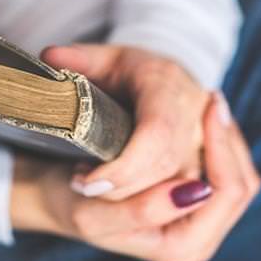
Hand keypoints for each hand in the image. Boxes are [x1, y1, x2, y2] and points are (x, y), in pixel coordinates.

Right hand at [10, 93, 260, 260]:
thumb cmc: (74, 205)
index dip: (218, 150)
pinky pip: (231, 164)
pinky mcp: (201, 195)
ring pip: (241, 172)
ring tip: (212, 104)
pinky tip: (209, 115)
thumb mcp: (93, 215)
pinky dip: (222, 139)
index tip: (204, 107)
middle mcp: (200, 238)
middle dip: (223, 140)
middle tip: (210, 101)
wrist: (66, 195)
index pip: (223, 194)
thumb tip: (193, 191)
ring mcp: (203, 217)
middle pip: (238, 183)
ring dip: (226, 137)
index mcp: (181, 248)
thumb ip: (140, 210)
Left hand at [41, 44, 207, 199]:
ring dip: (134, 198)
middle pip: (166, 167)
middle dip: (121, 188)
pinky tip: (120, 193)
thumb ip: (77, 58)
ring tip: (95, 186)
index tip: (87, 183)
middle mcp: (195, 114)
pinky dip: (151, 203)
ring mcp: (207, 140)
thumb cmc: (130, 72)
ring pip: (179, 187)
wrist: (166, 82)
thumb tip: (50, 56)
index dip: (124, 167)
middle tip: (81, 185)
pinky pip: (187, 196)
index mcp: (167, 84)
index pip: (156, 134)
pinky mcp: (210, 161)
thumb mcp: (102, 59)